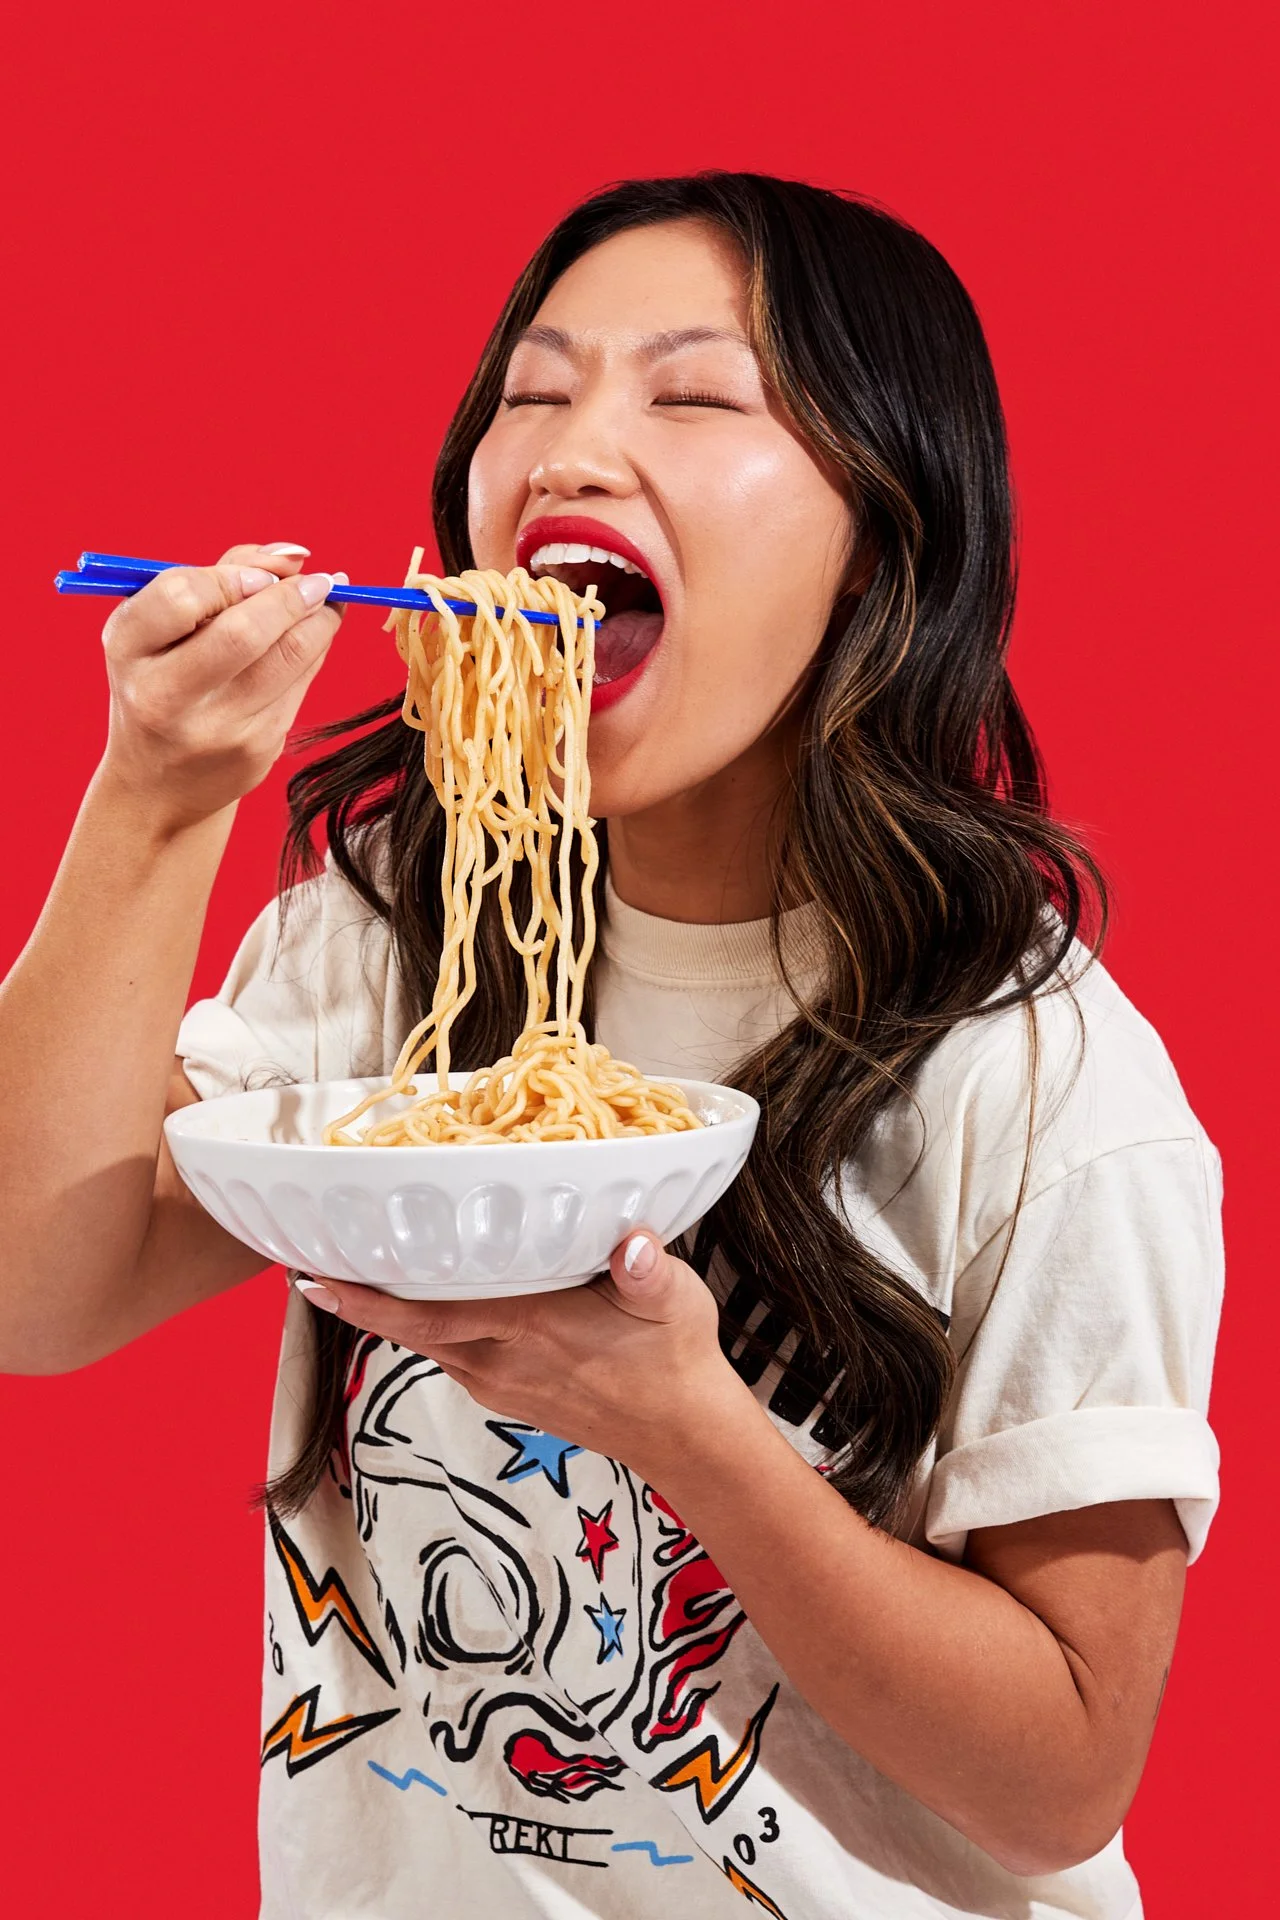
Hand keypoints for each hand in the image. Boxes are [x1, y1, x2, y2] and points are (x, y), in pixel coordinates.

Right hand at [98, 541, 344, 831]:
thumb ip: (217, 577)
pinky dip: (315, 651)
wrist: (159, 783)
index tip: (263, 575)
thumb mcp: (159, 630)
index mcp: (129, 649)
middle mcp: (166, 694)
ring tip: (326, 600)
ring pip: (289, 657)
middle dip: (291, 596)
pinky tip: (314, 637)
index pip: (182, 597)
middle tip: (319, 580)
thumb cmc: (162, 681)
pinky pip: (301, 684)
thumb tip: (295, 555)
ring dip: (321, 620)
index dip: (234, 576)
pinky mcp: (257, 749)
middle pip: (243, 632)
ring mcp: (215, 727)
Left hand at [295, 1230, 761, 1486]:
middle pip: (413, 1328)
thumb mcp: (674, 1302)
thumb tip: (635, 1243)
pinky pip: (456, 1352)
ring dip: (398, 1311)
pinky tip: (439, 1297)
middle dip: (361, 1299)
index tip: (314, 1278)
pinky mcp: (511, 1394)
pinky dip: (434, 1324)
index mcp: (531, 1326)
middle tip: (316, 1258)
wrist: (685, 1435)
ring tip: (369, 1267)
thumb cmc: (676, 1359)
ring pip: (433, 1340)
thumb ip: (648, 1271)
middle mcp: (502, 1360)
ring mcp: (503, 1384)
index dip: (368, 1300)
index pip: (429, 1313)